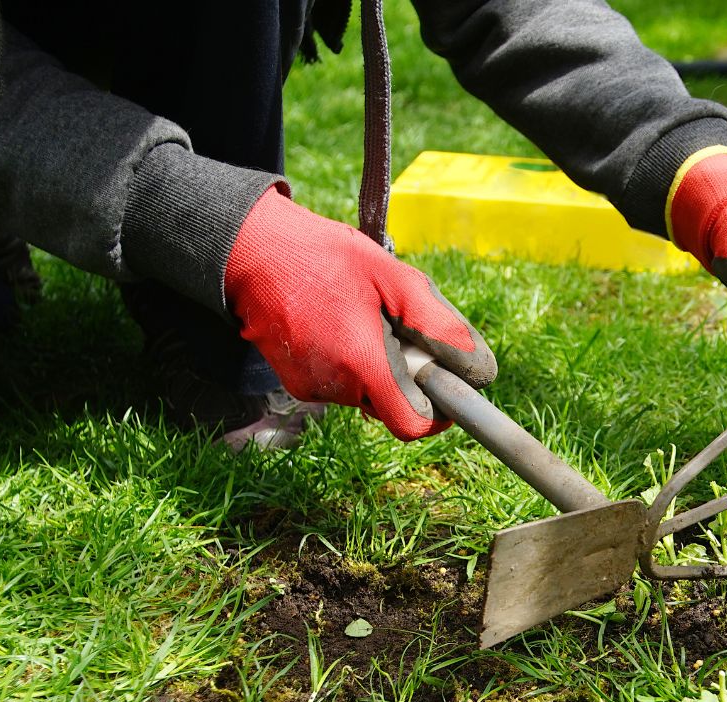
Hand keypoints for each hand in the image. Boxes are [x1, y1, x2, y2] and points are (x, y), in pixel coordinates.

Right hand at [225, 187, 496, 439]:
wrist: (251, 252)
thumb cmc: (324, 256)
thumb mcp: (392, 276)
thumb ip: (436, 323)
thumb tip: (475, 365)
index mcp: (361, 363)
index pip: (412, 425)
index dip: (437, 414)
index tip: (446, 387)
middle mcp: (334, 387)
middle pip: (392, 404)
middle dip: (407, 374)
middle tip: (397, 325)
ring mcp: (311, 388)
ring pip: (368, 392)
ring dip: (379, 364)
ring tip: (364, 316)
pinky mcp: (296, 382)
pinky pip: (342, 383)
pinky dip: (352, 361)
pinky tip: (340, 322)